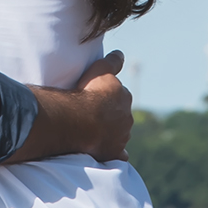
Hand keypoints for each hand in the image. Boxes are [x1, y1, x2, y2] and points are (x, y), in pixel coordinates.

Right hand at [10, 50, 132, 164]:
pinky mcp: (113, 151)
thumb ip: (112, 62)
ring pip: (120, 133)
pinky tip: (111, 151)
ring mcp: (121, 136)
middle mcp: (127, 118)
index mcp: (124, 97)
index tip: (99, 96)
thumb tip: (120, 54)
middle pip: (121, 115)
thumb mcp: (100, 70)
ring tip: (94, 129)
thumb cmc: (88, 93)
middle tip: (94, 112)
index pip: (120, 94)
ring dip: (112, 131)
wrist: (79, 120)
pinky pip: (119, 153)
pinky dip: (118, 153)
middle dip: (112, 114)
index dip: (109, 95)